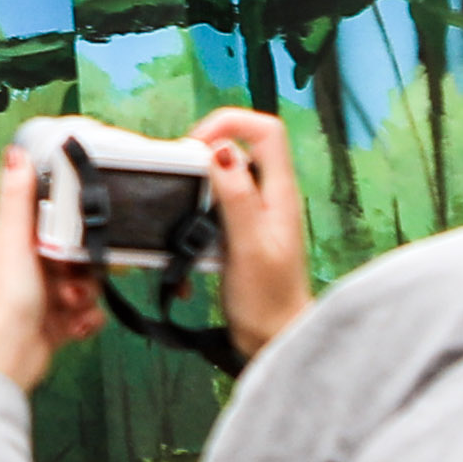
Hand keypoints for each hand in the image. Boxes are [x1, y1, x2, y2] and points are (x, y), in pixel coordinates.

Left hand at [0, 141, 112, 390]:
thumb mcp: (12, 242)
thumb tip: (14, 152)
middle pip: (76, 254)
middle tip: (76, 281)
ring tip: (70, 305)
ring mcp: (40, 296)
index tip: (88, 234)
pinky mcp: (53, 323)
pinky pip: (86, 314)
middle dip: (85, 269)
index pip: (53, 221)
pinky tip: (76, 326)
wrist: (2, 363)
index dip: (74, 227)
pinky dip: (86, 321)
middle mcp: (26, 267)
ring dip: (86, 296)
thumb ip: (16, 198)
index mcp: (12, 242)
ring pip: (85, 284)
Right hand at [193, 106, 313, 359]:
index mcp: (280, 193)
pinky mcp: (241, 230)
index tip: (197, 146)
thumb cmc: (269, 301)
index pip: (266, 129)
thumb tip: (222, 151)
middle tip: (182, 178)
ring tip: (183, 210)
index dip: (230, 124)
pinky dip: (197, 214)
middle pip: (240, 145)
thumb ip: (237, 198)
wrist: (273, 337)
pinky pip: (216, 205)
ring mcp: (257, 212)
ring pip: (224, 175)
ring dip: (199, 186)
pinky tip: (191, 239)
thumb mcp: (249, 247)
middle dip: (205, 153)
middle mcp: (271, 196)